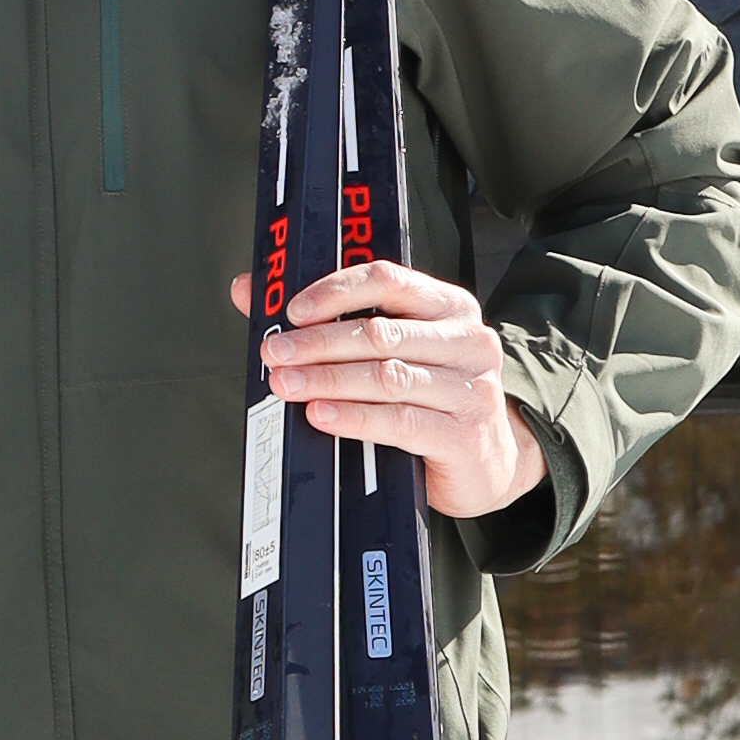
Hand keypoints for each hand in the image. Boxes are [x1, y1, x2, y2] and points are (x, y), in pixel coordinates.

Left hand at [233, 252, 547, 521]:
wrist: (490, 460)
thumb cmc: (435, 397)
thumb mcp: (395, 351)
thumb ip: (330, 319)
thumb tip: (250, 291)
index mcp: (447, 307)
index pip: (387, 280)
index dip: (335, 291)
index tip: (293, 310)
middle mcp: (466, 341)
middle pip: (379, 332)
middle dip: (318, 343)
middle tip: (276, 352)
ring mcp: (470, 388)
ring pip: (386, 376)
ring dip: (327, 379)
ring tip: (286, 384)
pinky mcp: (463, 434)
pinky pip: (399, 421)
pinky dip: (354, 417)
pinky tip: (322, 414)